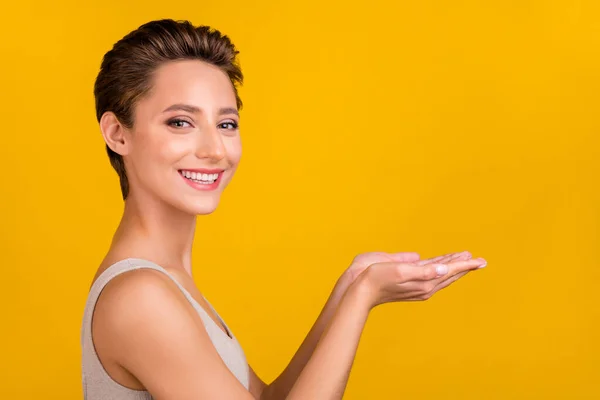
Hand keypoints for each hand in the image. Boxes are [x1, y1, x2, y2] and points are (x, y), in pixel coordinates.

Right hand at [341, 250, 472, 285]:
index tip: (481, 261)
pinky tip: (439, 264)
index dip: (465, 265)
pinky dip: (438, 267)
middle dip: (462, 265)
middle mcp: (423, 285)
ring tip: (463, 257)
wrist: (358, 290)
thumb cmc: (375, 278)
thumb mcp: (398, 270)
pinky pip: (429, 274)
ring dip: (452, 265)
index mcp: (424, 282)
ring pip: (440, 274)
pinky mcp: (407, 282)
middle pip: (448, 274)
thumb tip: (442, 269)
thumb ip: (421, 270)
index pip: (450, 271)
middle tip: (478, 259)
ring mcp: (416, 285)